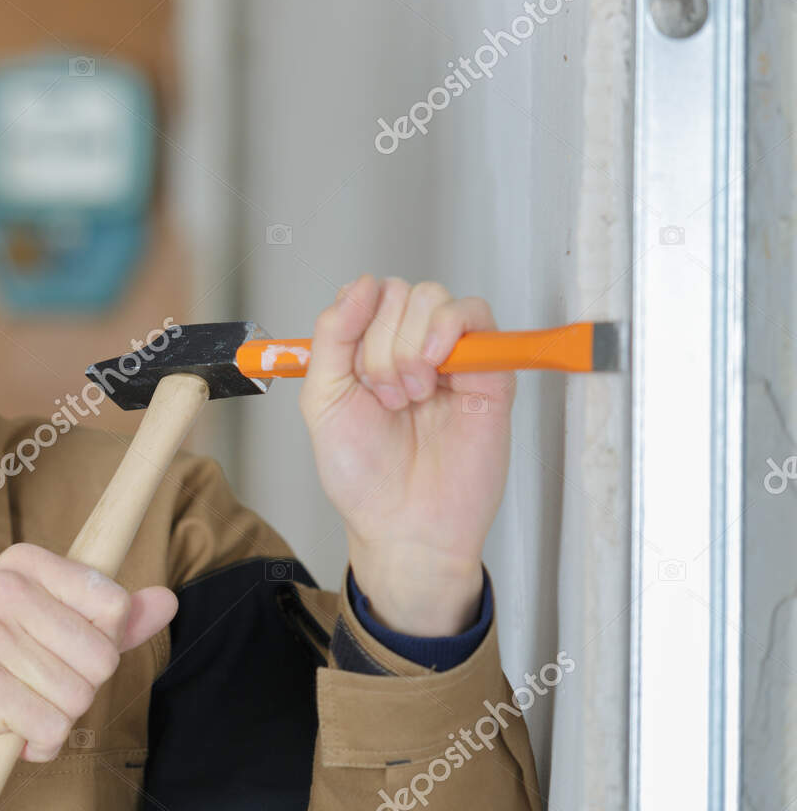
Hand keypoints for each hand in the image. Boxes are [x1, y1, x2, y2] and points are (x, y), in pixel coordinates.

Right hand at [0, 542, 177, 796]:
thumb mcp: (42, 631)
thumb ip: (106, 619)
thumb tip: (167, 600)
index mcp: (23, 564)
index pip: (113, 604)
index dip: (99, 646)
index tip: (58, 653)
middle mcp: (4, 589)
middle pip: (102, 656)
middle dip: (78, 689)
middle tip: (33, 688)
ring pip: (80, 696)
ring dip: (56, 719)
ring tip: (17, 709)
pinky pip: (53, 728)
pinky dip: (39, 745)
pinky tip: (8, 732)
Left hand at [299, 275, 509, 635]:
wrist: (405, 525)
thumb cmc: (364, 477)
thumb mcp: (323, 401)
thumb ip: (332, 337)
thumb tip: (359, 285)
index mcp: (368, 354)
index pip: (368, 295)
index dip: (357, 319)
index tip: (352, 366)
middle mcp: (408, 350)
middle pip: (400, 294)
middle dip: (381, 344)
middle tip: (385, 396)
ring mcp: (449, 358)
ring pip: (433, 298)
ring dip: (410, 345)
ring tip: (410, 396)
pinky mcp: (488, 371)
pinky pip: (476, 315)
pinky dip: (448, 330)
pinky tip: (433, 370)